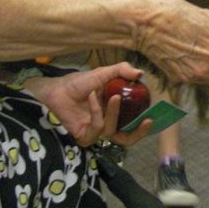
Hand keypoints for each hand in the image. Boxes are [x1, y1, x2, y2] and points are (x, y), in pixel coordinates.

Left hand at [23, 62, 151, 146]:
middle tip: (147, 121)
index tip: (152, 114)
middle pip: (127, 137)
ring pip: (113, 130)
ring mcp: (96, 132)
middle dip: (139, 132)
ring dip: (115, 112)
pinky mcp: (85, 136)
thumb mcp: (103, 73)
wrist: (56, 90)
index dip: (143, 120)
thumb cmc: (78, 83)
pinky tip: (92, 97)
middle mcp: (107, 123)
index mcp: (115, 111)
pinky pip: (98, 127)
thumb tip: (141, 73)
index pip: (132, 121)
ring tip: (114, 96)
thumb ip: (121, 71)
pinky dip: (98, 110)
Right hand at [132, 0, 208, 93]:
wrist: (145, 24)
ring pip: (208, 84)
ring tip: (199, 51)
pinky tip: (185, 54)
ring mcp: (190, 77)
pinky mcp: (176, 79)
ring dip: (208, 73)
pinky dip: (192, 72)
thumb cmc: (176, 16)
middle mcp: (205, 71)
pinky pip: (192, 81)